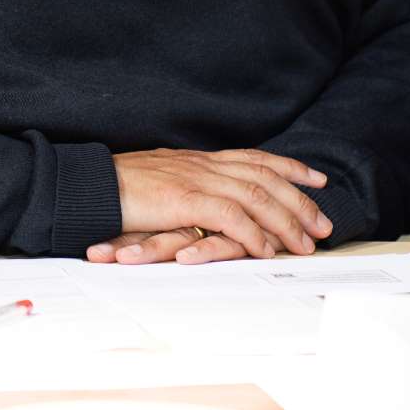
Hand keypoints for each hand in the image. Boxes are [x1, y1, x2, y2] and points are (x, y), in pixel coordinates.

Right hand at [89, 147, 331, 264]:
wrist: (86, 186)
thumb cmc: (116, 189)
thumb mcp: (159, 182)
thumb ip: (186, 187)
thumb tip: (203, 202)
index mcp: (198, 159)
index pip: (255, 158)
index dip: (290, 167)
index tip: (317, 178)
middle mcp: (202, 164)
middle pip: (265, 176)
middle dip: (300, 200)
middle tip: (324, 224)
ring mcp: (195, 179)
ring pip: (256, 195)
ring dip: (286, 222)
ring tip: (305, 244)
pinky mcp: (184, 199)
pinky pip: (231, 217)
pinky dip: (253, 235)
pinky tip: (266, 251)